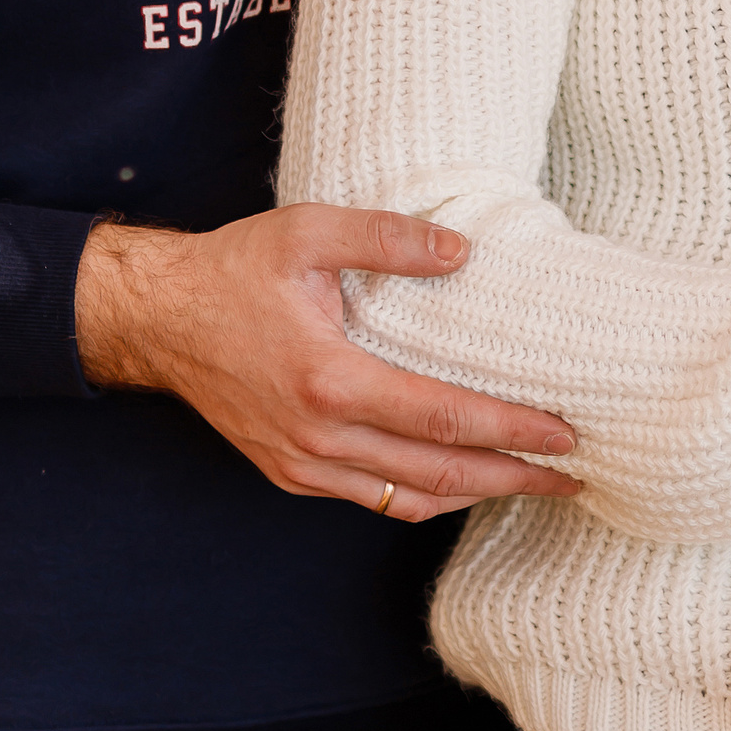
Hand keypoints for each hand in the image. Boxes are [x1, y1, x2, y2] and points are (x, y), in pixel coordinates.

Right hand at [76, 208, 581, 523]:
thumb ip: (388, 237)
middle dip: (513, 480)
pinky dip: (423, 494)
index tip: (565, 434)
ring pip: (406, 499)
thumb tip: (463, 252)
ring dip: (473, 494)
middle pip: (438, 476)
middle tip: (572, 477)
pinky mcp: (290, 472)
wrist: (158, 317)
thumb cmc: (235, 269)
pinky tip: (458, 478)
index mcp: (330, 380)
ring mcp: (302, 464)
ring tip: (530, 483)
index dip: (511, 432)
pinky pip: (371, 497)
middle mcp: (319, 438)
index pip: (444, 420)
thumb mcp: (310, 230)